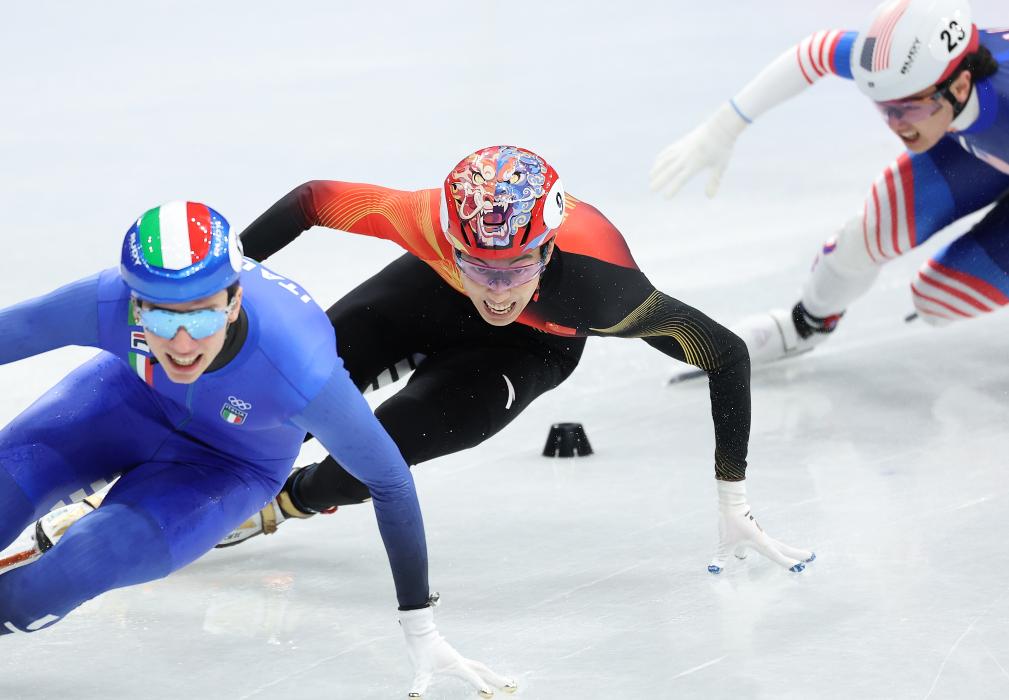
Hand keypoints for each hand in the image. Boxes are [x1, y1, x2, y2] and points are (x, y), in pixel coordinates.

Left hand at [400, 604, 515, 697]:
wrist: (419, 632)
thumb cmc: (420, 650)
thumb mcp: (419, 670)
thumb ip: (419, 683)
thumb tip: (413, 696)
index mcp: (455, 664)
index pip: (471, 676)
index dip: (480, 685)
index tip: (489, 694)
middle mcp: (460, 661)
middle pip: (484, 670)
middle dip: (497, 679)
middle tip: (512, 686)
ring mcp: (459, 659)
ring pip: (481, 667)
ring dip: (493, 674)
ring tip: (505, 681)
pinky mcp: (456, 658)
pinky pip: (475, 666)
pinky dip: (484, 671)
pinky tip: (486, 675)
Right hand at [650, 102, 747, 198]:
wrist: (720, 126)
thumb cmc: (723, 147)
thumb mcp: (720, 166)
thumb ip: (714, 181)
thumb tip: (710, 196)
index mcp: (695, 164)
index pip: (681, 179)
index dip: (673, 188)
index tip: (666, 197)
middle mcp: (686, 157)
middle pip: (669, 171)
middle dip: (659, 181)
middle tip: (651, 189)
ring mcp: (682, 149)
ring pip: (665, 161)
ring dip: (657, 169)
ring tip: (650, 178)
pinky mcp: (681, 143)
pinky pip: (667, 152)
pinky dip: (661, 158)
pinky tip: (656, 163)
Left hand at [708, 479, 813, 573]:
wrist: (731, 503)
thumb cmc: (730, 522)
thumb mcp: (725, 542)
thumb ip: (721, 557)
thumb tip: (714, 570)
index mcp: (761, 542)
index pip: (776, 555)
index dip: (787, 563)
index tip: (800, 569)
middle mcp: (763, 539)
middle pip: (783, 548)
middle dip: (797, 554)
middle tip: (812, 557)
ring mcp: (760, 535)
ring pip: (778, 545)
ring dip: (788, 550)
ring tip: (801, 555)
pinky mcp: (755, 532)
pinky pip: (768, 543)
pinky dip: (776, 548)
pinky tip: (773, 550)